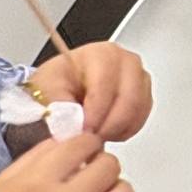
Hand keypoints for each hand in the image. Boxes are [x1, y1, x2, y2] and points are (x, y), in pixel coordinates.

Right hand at [0, 132, 137, 191]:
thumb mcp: (0, 183)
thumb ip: (38, 158)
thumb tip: (69, 140)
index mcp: (38, 182)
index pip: (83, 143)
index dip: (83, 142)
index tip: (79, 151)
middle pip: (109, 166)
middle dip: (99, 163)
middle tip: (86, 173)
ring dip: (115, 190)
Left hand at [29, 43, 153, 141]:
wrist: (66, 87)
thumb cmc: (57, 84)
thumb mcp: (47, 89)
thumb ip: (59, 105)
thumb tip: (72, 122)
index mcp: (101, 54)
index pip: (106, 84)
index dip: (96, 112)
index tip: (84, 130)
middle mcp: (125, 62)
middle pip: (129, 98)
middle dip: (109, 125)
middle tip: (92, 138)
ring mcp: (138, 77)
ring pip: (137, 111)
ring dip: (118, 129)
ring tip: (96, 134)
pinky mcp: (144, 94)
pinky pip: (142, 118)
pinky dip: (126, 130)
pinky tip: (107, 130)